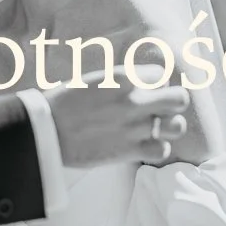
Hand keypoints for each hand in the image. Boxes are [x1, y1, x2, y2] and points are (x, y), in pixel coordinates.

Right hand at [44, 65, 188, 166]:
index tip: (144, 88)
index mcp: (123, 78)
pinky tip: (144, 144)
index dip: (154, 82)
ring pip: (177, 126)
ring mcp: (134, 128)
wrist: (45, 131)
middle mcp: (133, 101)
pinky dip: (156, 148)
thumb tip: (140, 83)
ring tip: (156, 127)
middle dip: (173, 101)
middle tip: (160, 107)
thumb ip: (121, 81)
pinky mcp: (129, 151)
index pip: (160, 74)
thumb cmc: (64, 103)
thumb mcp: (94, 80)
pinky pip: (162, 150)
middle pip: (180, 98)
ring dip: (169, 126)